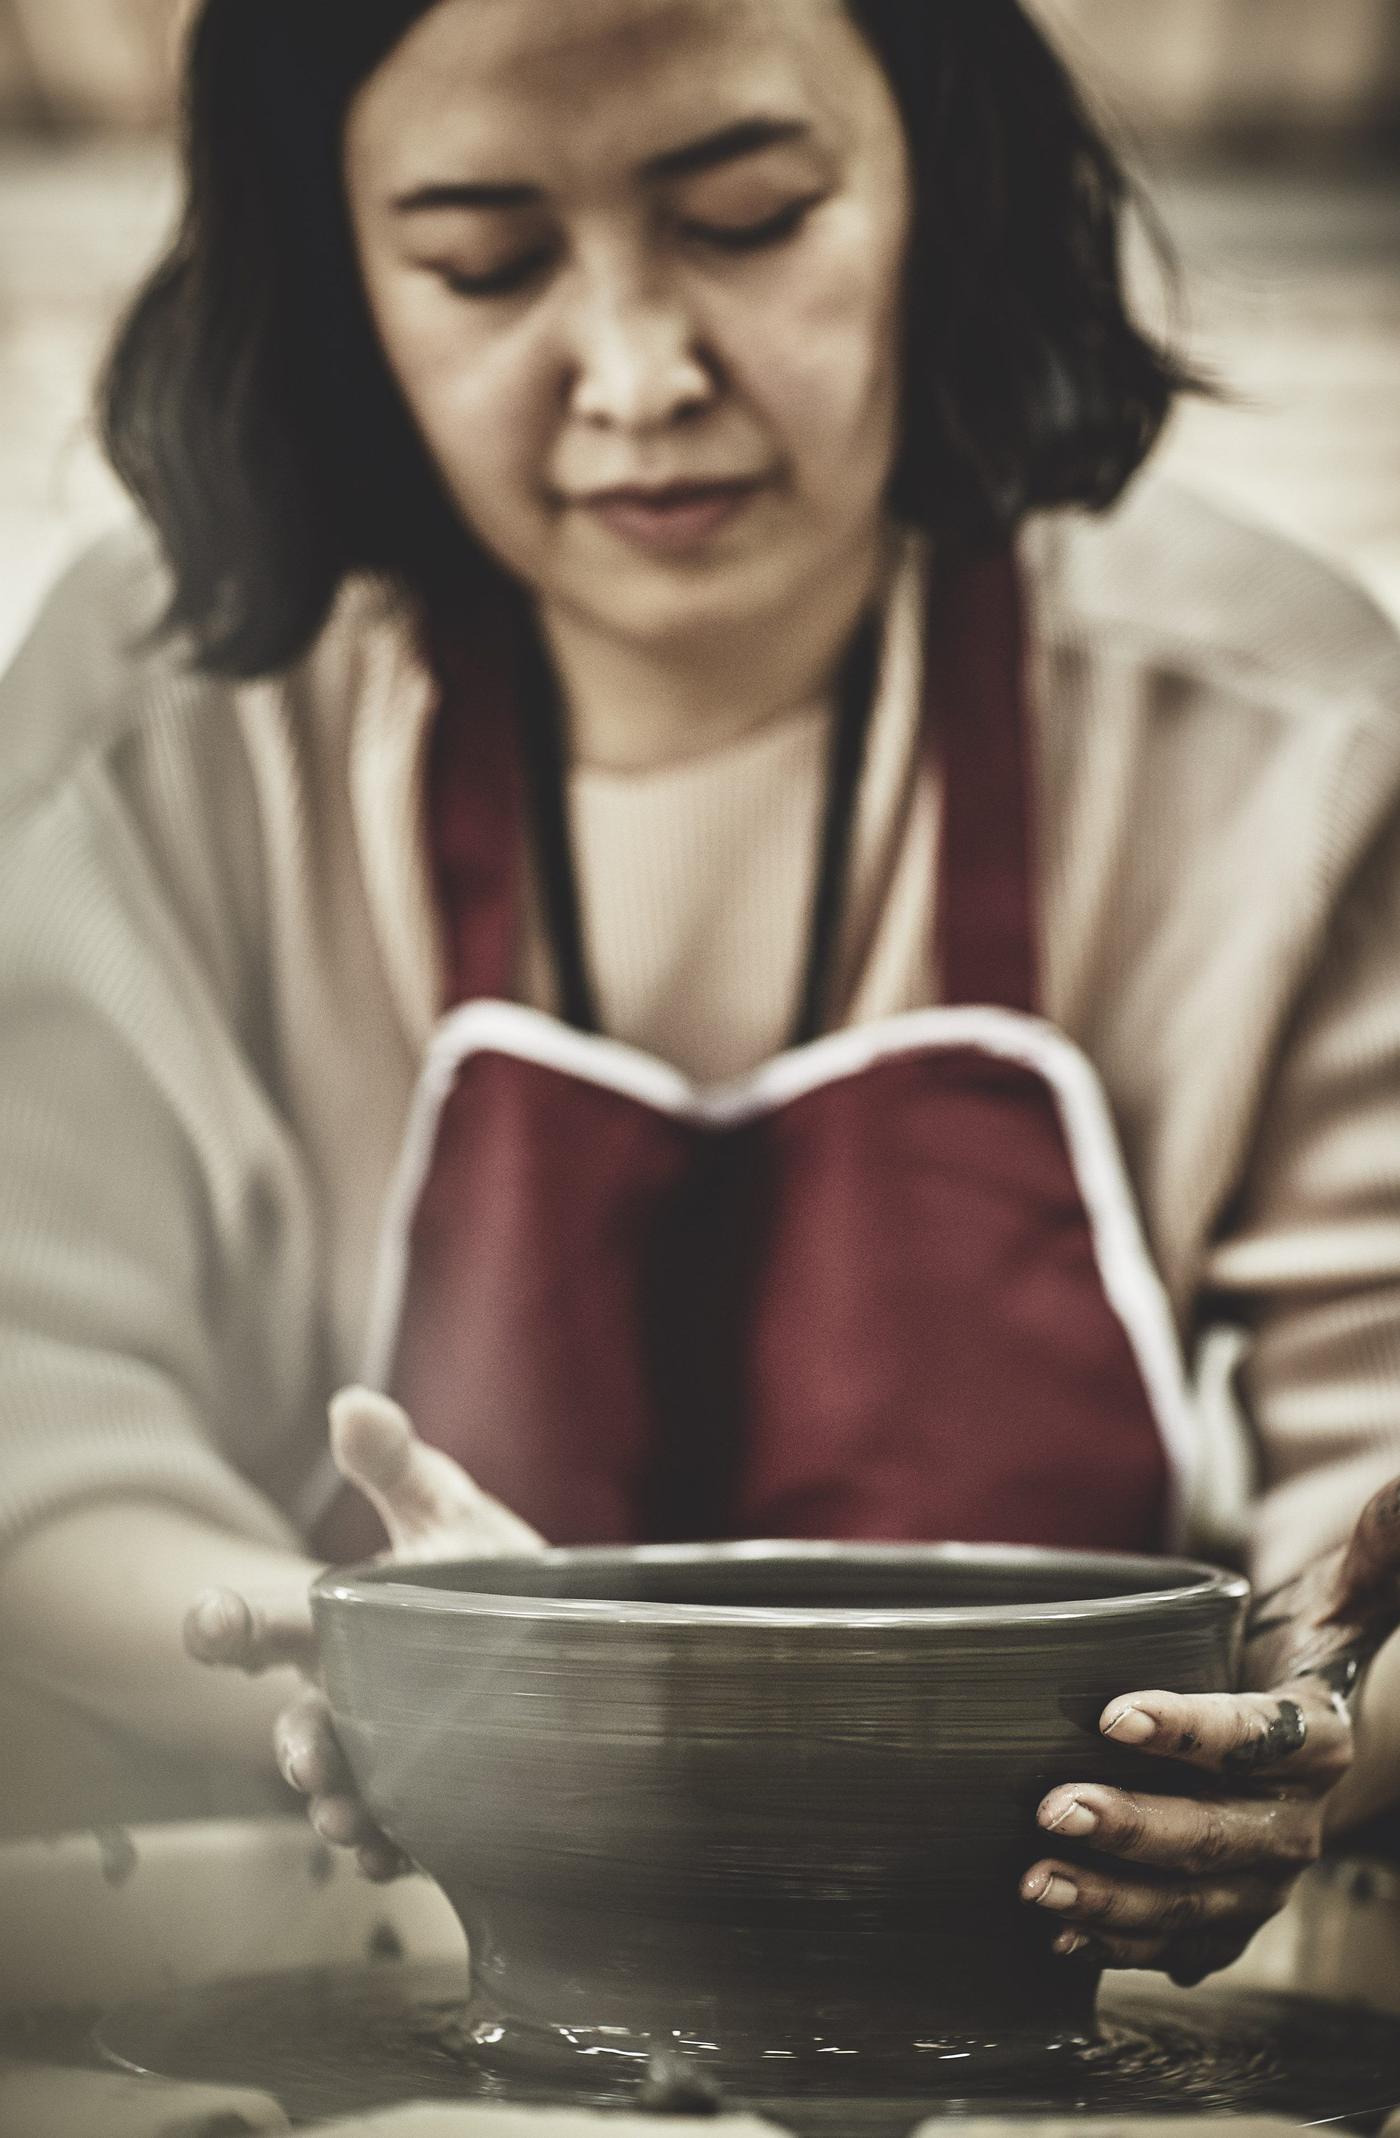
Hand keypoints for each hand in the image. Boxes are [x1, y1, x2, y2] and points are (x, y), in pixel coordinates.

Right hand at [184, 1387, 544, 1878]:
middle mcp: (358, 1696)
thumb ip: (397, 1464)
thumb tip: (352, 1402)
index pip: (269, 1625)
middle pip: (303, 1725)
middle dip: (296, 1744)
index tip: (209, 1625)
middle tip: (306, 1758)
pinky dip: (397, 1849)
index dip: (229, 1625)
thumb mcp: (446, 1509)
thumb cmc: (489, 1569)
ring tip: (348, 1820)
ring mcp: (396, 1752)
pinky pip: (409, 1835)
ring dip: (339, 1809)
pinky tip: (404, 1855)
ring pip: (346, 1790)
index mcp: (344, 1623)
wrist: (572, 1635)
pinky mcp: (445, 1798)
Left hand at [1020, 1474, 1399, 1984]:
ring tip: (1036, 1882)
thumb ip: (1379, 1544)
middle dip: (1136, 1829)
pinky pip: (1183, 1942)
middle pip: (1220, 1835)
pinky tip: (1065, 1932)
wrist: (1294, 1718)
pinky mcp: (1229, 1909)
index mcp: (1321, 1736)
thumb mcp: (1340, 1589)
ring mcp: (1266, 1877)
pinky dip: (1125, 1943)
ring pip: (1196, 1905)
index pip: (1261, 1736)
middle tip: (1051, 1807)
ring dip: (1115, 1900)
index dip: (1194, 1730)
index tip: (1115, 1711)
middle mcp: (1301, 1818)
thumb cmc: (1296, 1642)